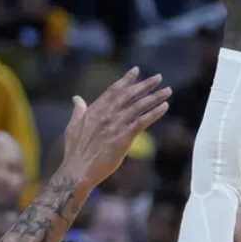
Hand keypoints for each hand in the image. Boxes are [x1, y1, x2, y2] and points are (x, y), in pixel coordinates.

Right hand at [57, 68, 170, 188]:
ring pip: (139, 106)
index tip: (136, 70)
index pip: (114, 90)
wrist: (78, 170)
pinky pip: (142, 121)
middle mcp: (107, 114)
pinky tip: (164, 107)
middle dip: (145, 85)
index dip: (126, 80)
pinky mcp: (124, 137)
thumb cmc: (75, 152)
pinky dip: (154, 113)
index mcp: (95, 110)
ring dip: (155, 97)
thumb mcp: (73, 126)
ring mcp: (116, 125)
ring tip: (167, 91)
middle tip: (158, 77)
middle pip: (130, 94)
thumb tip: (77, 99)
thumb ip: (78, 111)